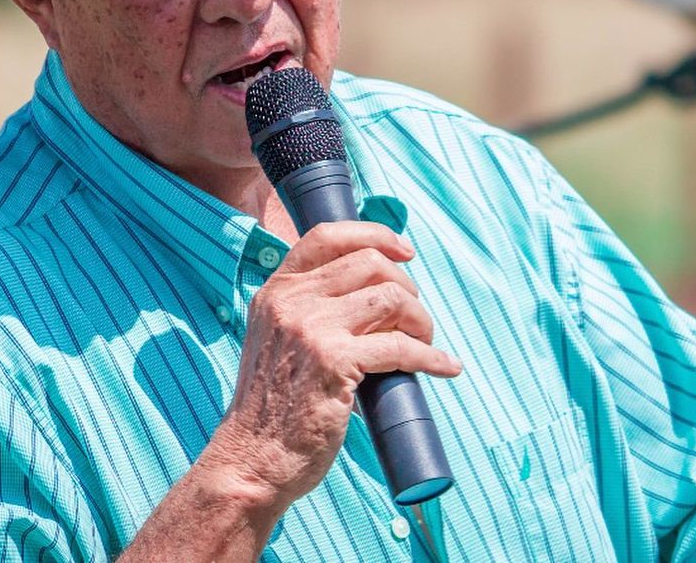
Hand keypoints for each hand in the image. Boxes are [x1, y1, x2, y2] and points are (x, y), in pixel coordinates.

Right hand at [202, 222, 461, 517]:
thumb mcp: (276, 337)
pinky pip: (401, 347)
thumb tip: (372, 286)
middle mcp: (292, 301)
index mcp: (277, 290)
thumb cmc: (273, 406)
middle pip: (370, 263)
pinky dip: (431, 357)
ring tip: (426, 341)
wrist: (250, 460)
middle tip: (415, 316)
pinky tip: (445, 367)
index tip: (404, 251)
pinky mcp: (335, 362)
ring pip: (391, 297)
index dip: (374, 235)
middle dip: (406, 286)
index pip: (328, 235)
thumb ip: (308, 306)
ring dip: (421, 319)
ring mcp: (312, 328)